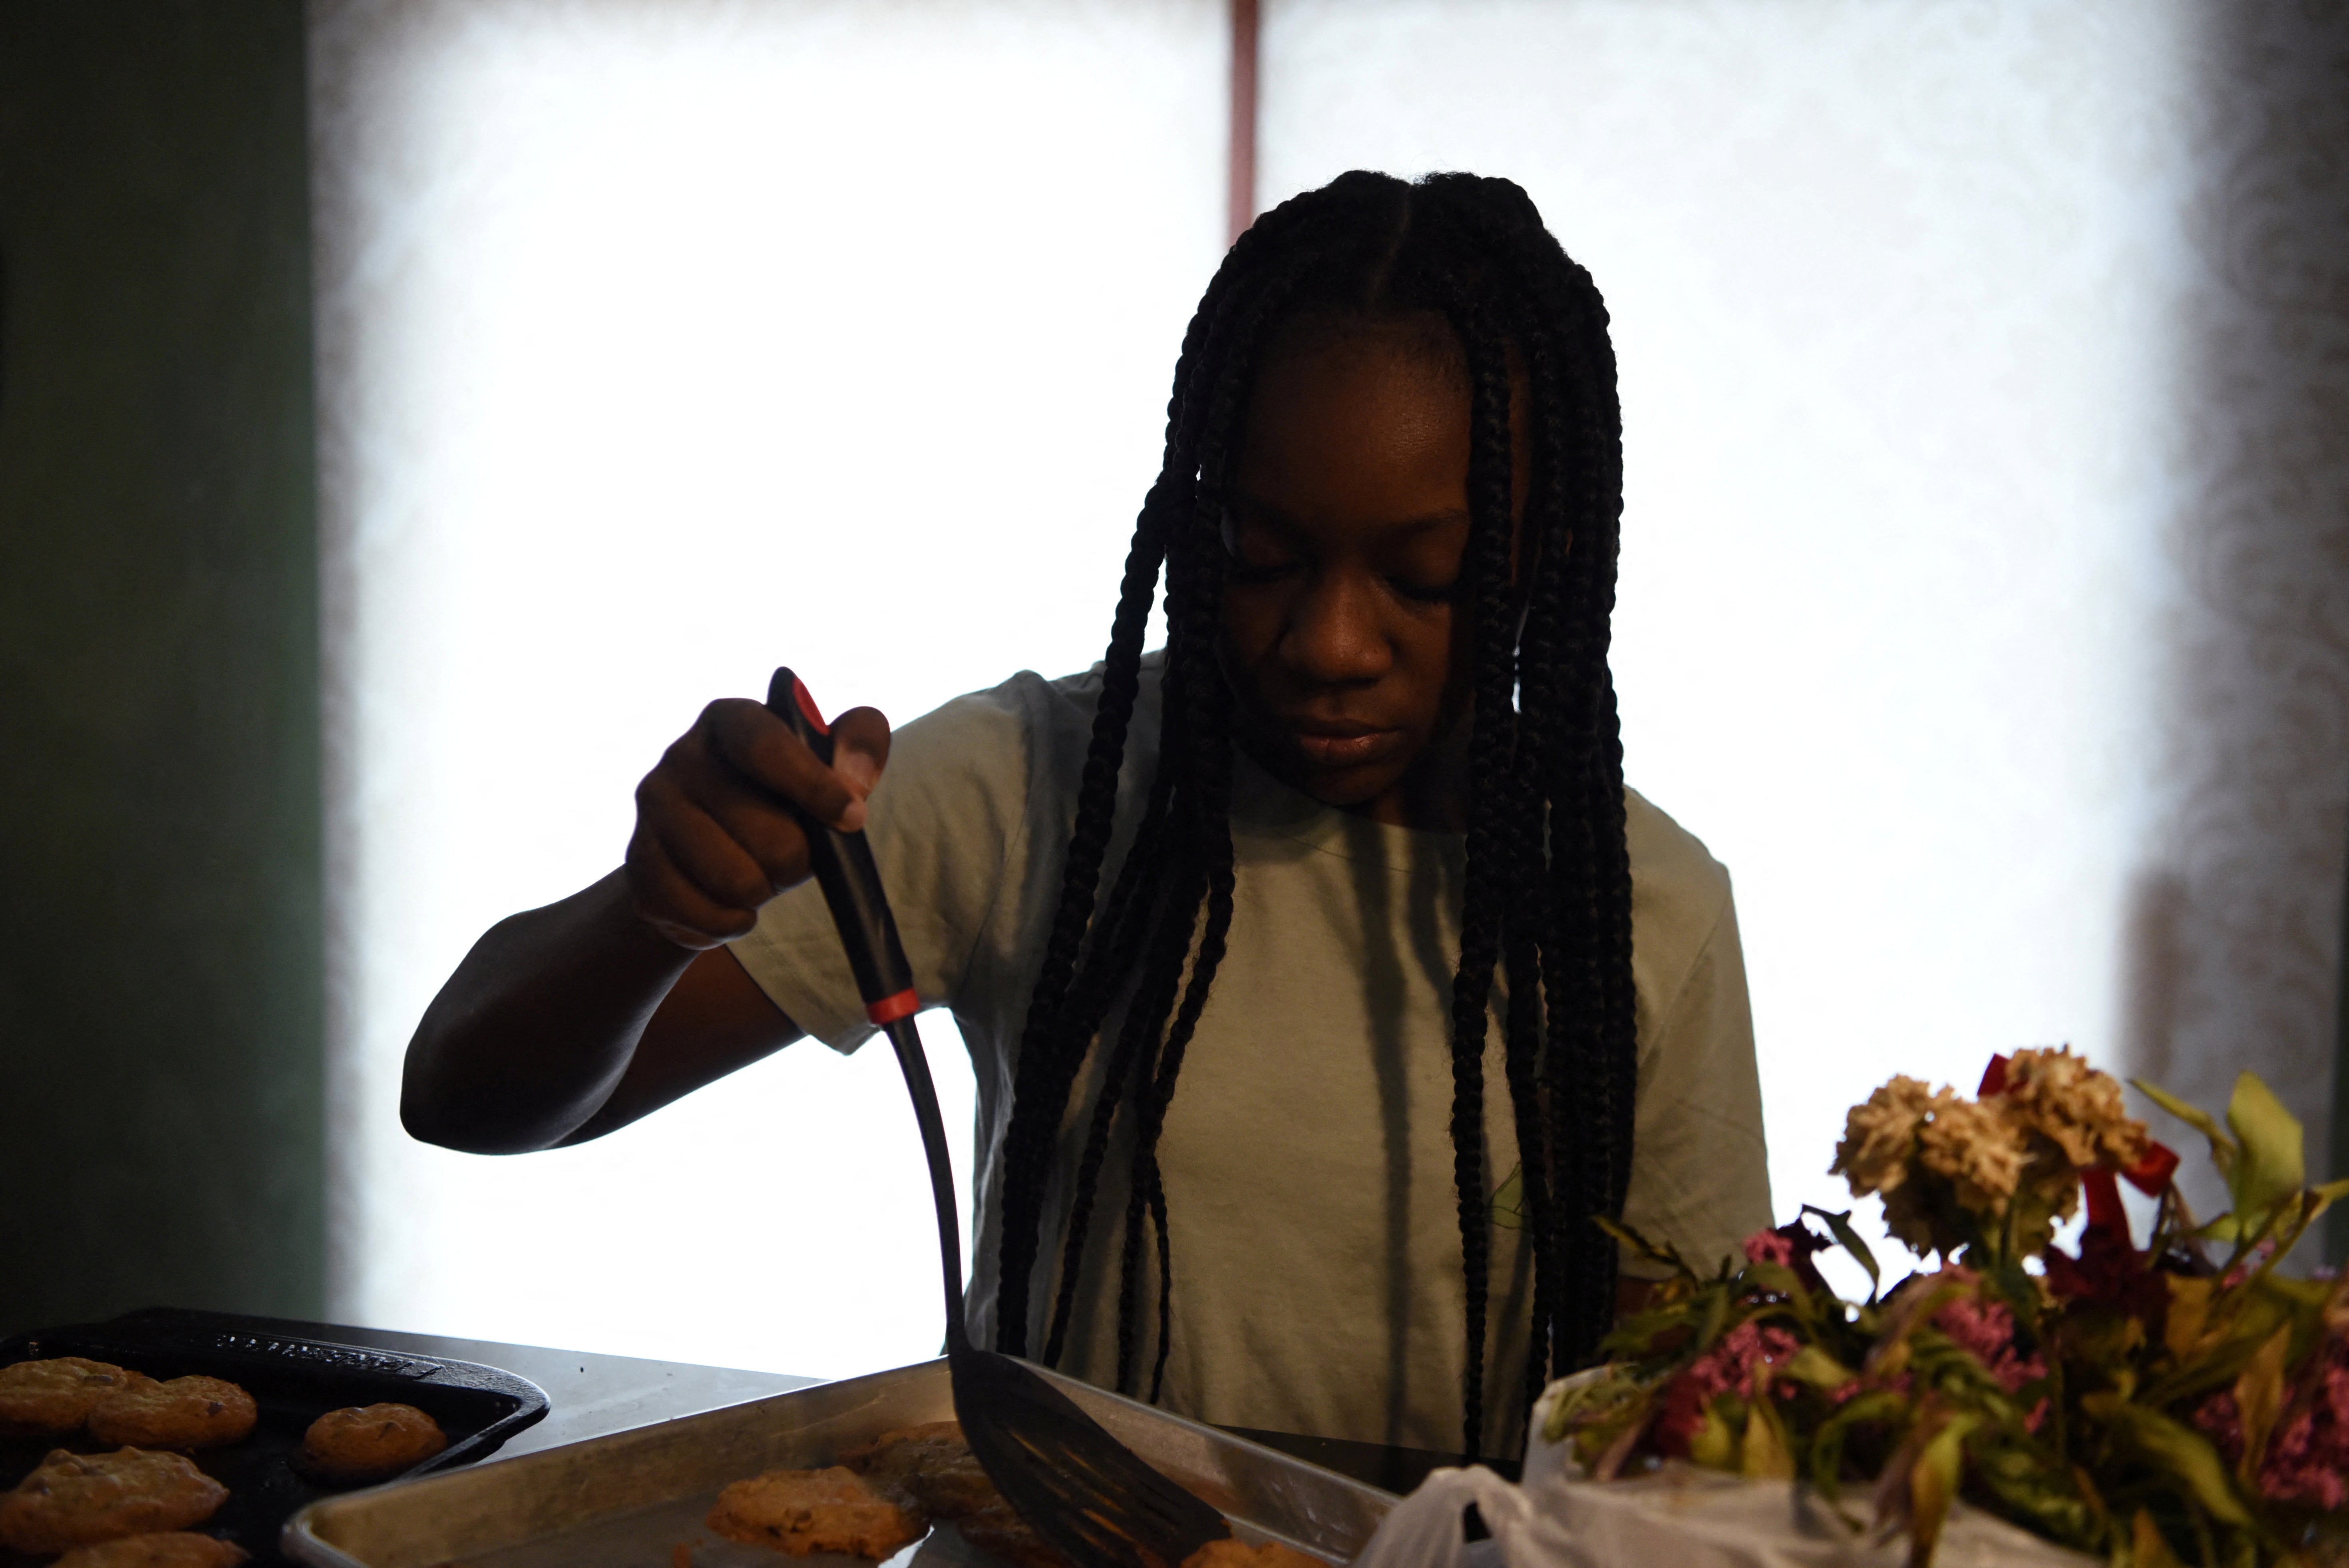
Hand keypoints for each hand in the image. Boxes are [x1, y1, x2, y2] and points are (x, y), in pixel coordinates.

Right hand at [623, 695, 890, 948]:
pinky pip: (706, 915)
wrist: (712, 852)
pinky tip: (731, 903)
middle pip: (765, 831)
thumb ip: (858, 747)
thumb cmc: (782, 801)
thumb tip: (855, 779)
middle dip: (797, 858)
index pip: (765, 747)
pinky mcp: (639, 865)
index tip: (851, 818)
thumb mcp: (827, 766)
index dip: (814, 786)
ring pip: (736, 880)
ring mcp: (652, 811)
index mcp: (729, 719)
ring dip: (764, 890)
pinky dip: (733, 921)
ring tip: (759, 874)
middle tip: (794, 855)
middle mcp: (679, 756)